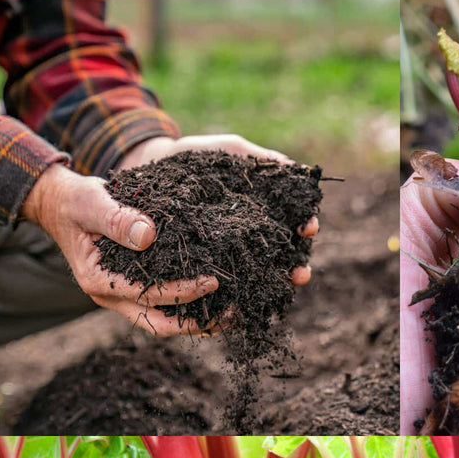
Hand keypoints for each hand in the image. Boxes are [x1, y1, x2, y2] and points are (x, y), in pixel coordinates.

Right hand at [22, 163, 217, 335]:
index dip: (182, 291)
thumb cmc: (77, 202)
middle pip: (158, 325)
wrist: (63, 206)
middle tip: (231, 312)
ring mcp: (122, 297)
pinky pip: (163, 308)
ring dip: (196, 322)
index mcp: (99, 280)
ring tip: (230, 314)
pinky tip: (216, 302)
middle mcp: (110, 296)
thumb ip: (117, 218)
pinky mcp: (133, 290)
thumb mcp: (92, 202)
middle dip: (196, 324)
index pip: (148, 295)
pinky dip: (188, 308)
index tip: (213, 281)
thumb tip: (148, 235)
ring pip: (163, 322)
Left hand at [119, 135, 318, 285]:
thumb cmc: (192, 158)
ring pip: (258, 278)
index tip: (309, 227)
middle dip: (297, 268)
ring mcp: (229, 257)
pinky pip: (224, 290)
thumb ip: (260, 159)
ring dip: (273, 287)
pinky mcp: (204, 270)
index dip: (305, 226)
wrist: (149, 169)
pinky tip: (243, 306)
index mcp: (262, 212)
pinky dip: (237, 299)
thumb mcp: (228, 151)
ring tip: (280, 290)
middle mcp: (251, 238)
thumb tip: (298, 170)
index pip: (293, 223)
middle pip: (283, 259)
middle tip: (301, 274)